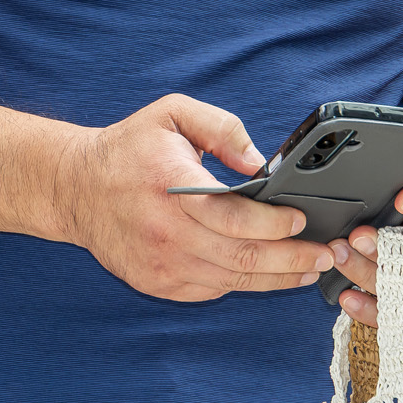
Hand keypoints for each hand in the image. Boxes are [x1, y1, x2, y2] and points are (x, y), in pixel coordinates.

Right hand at [59, 95, 334, 300]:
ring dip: (277, 279)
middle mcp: (165, 230)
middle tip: (326, 255)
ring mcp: (160, 262)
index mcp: (171, 184)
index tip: (301, 220)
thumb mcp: (173, 113)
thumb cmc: (129, 149)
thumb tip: (259, 162)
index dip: (274, 223)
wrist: (76, 188)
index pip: (232, 216)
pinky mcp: (157, 282)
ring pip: (232, 281)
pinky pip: (211, 289)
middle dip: (293, 259)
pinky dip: (243, 284)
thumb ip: (221, 126)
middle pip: (242, 256)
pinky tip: (266, 274)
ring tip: (308, 270)